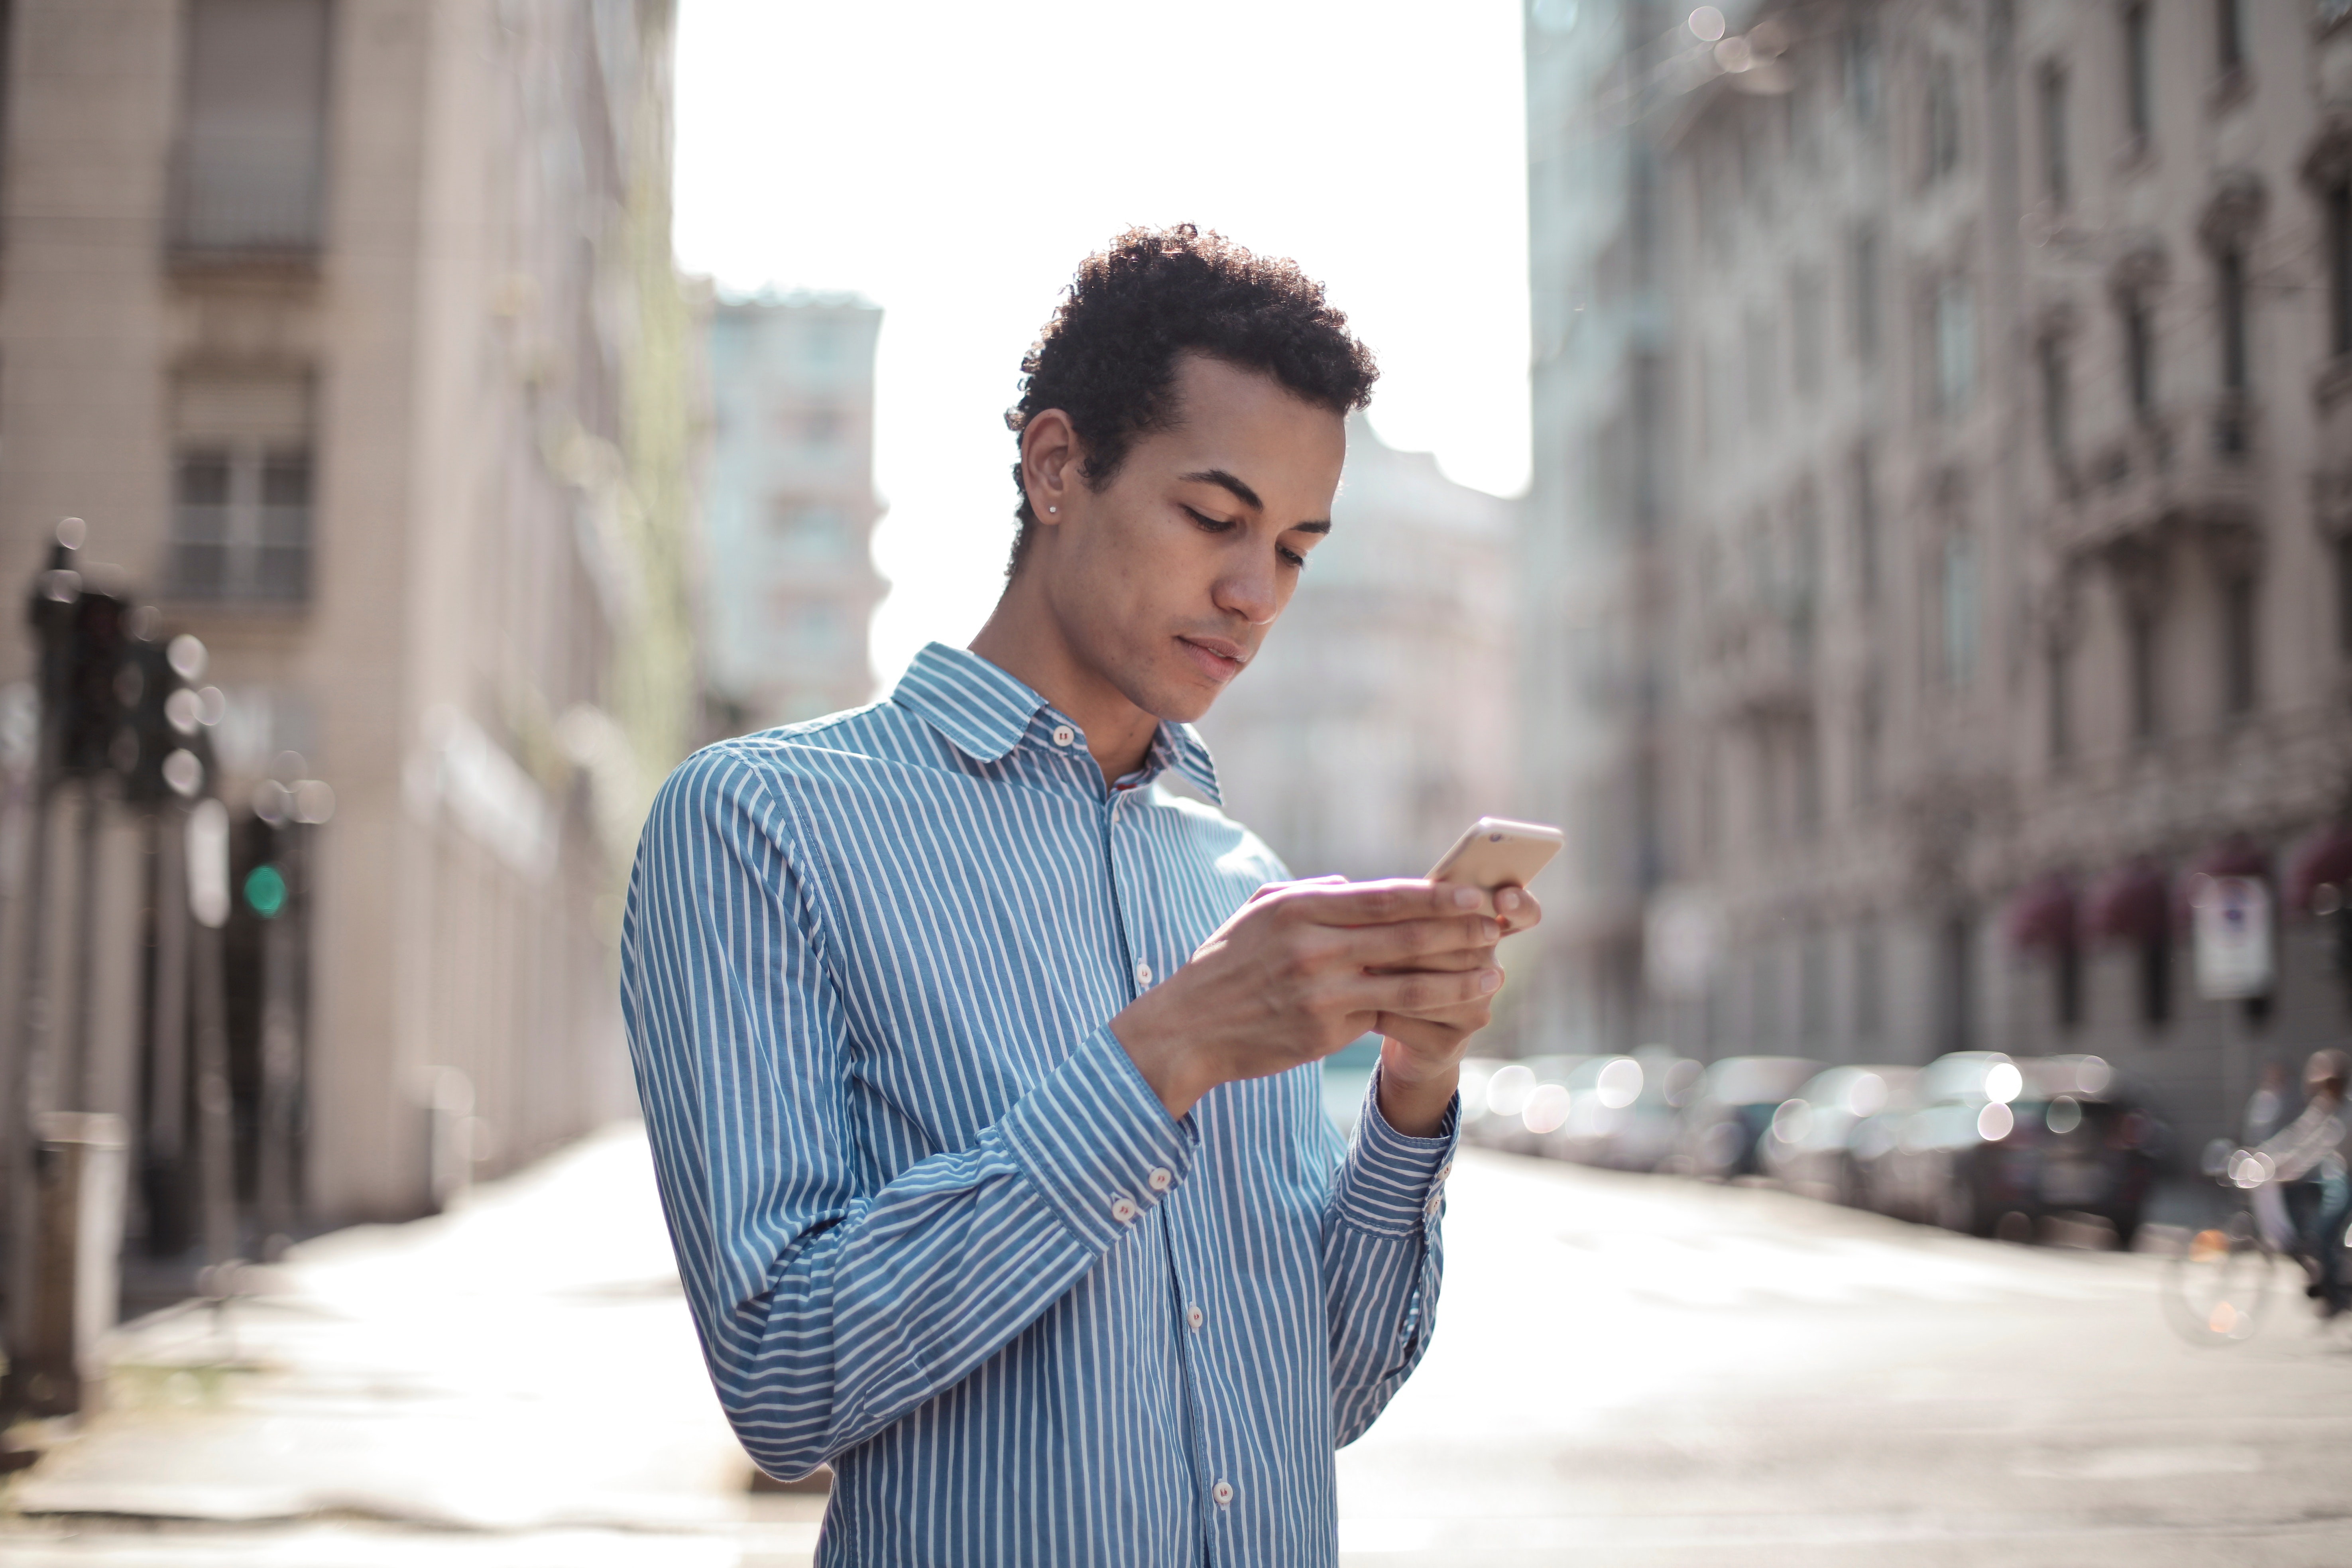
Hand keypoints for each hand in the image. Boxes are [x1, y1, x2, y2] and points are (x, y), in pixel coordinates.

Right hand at [1110, 879, 1505, 1119]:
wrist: (1187, 1031)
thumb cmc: (1225, 967)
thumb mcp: (1258, 913)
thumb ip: (1310, 895)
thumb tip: (1353, 886)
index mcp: (1299, 908)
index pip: (1386, 896)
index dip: (1438, 897)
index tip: (1476, 894)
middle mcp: (1313, 946)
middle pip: (1407, 935)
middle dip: (1462, 932)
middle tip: (1499, 928)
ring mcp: (1321, 991)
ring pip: (1408, 982)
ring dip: (1458, 978)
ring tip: (1494, 975)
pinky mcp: (1325, 1030)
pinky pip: (1387, 1017)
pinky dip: (1427, 1012)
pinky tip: (1457, 1010)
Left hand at [1376, 885, 1542, 1135]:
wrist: (1398, 1029)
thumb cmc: (1400, 964)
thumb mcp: (1408, 929)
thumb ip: (1413, 905)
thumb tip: (1367, 880)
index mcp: (1486, 934)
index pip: (1524, 914)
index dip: (1519, 904)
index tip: (1502, 898)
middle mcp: (1491, 971)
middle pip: (1463, 950)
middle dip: (1414, 943)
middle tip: (1371, 940)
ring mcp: (1476, 1008)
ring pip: (1433, 986)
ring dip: (1390, 976)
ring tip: (1358, 968)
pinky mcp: (1452, 1042)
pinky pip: (1412, 1021)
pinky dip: (1382, 1011)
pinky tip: (1360, 1005)